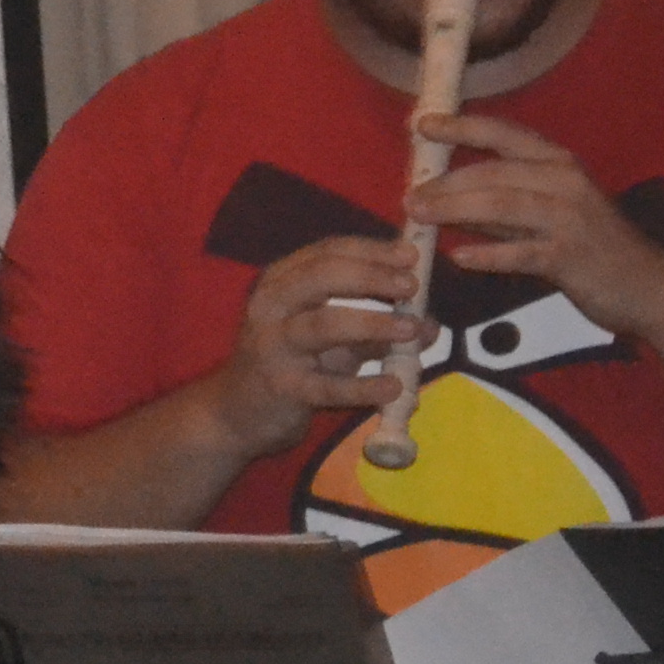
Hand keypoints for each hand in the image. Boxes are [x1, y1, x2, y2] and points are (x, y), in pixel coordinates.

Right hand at [189, 232, 426, 456]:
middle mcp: (271, 305)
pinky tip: (394, 387)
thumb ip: (375, 330)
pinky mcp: (283, 387)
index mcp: (282, 282)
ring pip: (323, 325)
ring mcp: (274, 346)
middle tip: (410, 285)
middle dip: (371, 277)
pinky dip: (364, 386)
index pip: (326, 252)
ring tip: (411, 329)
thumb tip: (428, 324)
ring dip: (372, 323)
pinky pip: (327, 386)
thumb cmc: (287, 364)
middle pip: (321, 277)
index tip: (410, 256)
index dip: (371, 251)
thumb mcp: (330, 341)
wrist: (235, 412)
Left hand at [412, 112, 663, 341]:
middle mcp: (564, 182)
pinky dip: (488, 254)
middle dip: (445, 181)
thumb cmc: (592, 245)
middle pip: (493, 172)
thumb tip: (442, 195)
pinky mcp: (571, 257)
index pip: (503, 134)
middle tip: (408, 195)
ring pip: (502, 204)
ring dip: (455, 209)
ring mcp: (570, 218)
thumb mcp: (547, 213)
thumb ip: (500, 203)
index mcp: (557, 163)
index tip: (422, 124)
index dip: (461, 126)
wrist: (648, 287)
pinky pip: (521, 252)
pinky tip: (458, 257)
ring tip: (418, 215)